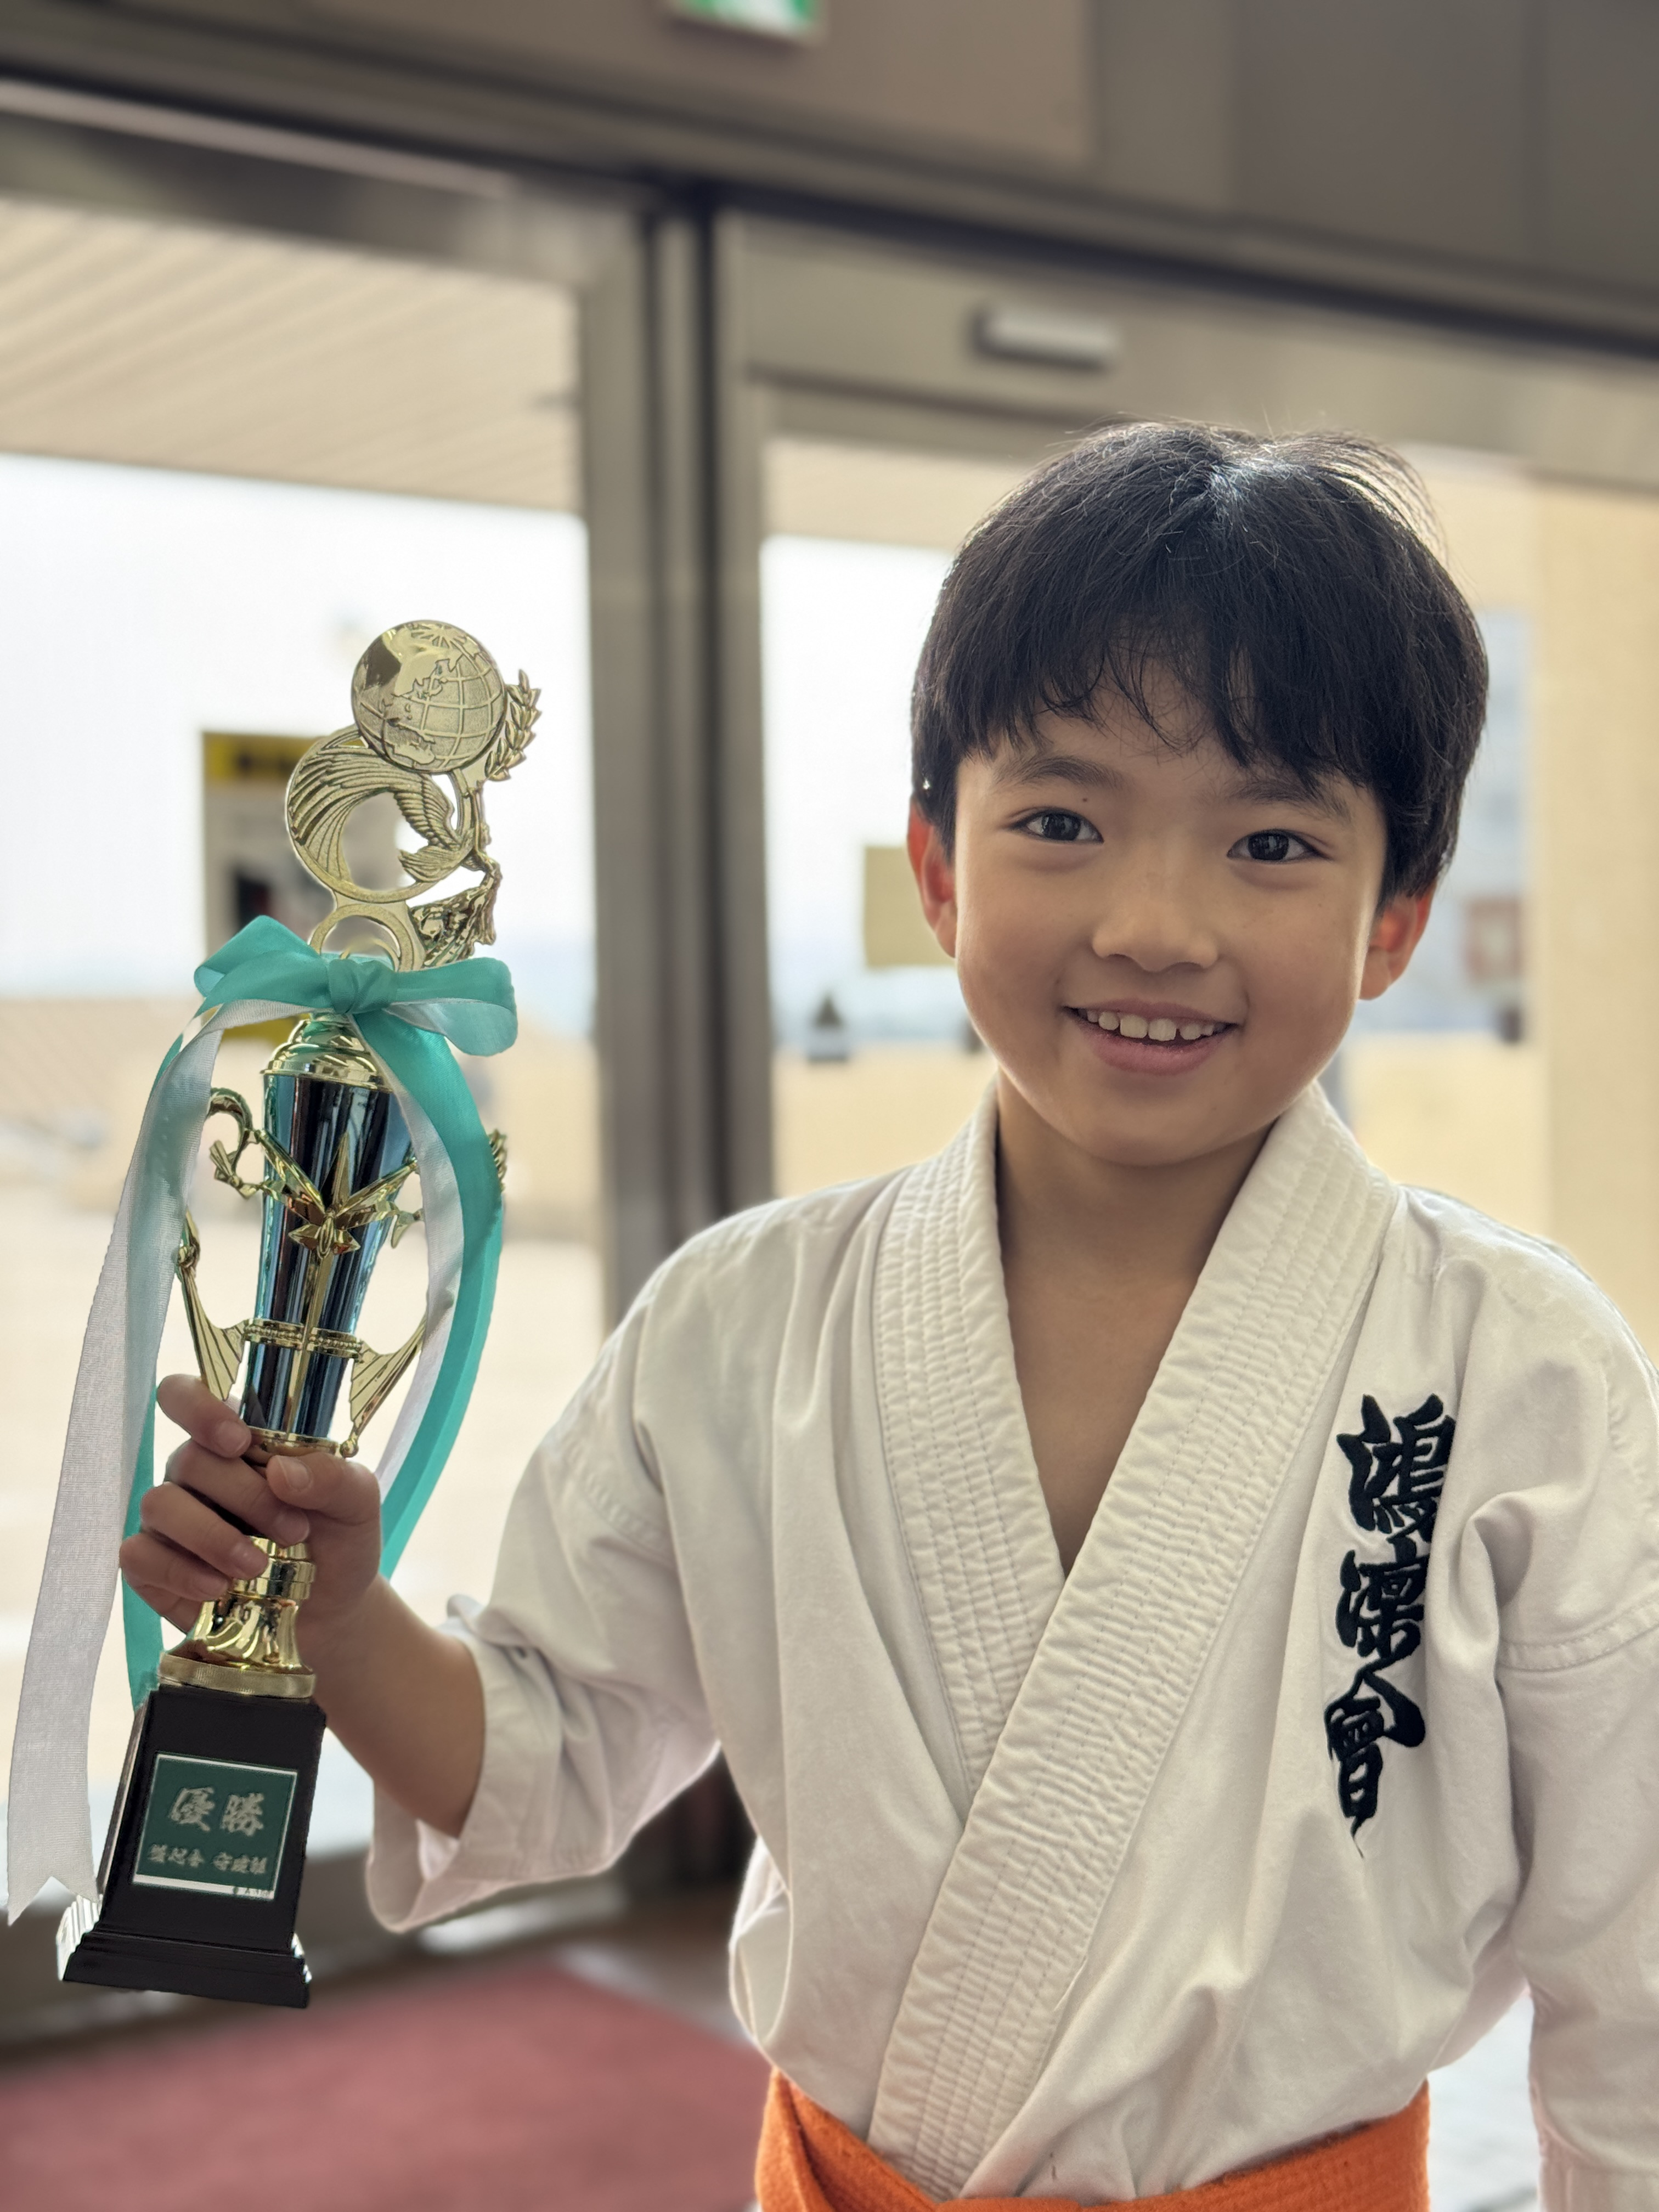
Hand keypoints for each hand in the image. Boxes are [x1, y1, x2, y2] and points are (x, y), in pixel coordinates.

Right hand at [119, 1374, 384, 1665]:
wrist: (331, 1609)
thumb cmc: (339, 1541)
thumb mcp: (357, 1503)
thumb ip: (333, 1477)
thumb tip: (281, 1470)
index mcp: (239, 1439)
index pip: (186, 1395)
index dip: (199, 1408)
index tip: (239, 1441)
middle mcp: (196, 1472)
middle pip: (188, 1458)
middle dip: (243, 1496)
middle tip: (292, 1531)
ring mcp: (171, 1519)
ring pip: (159, 1504)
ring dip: (212, 1537)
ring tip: (258, 1567)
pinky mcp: (154, 1566)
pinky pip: (138, 1556)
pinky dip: (179, 1572)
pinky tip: (218, 1589)